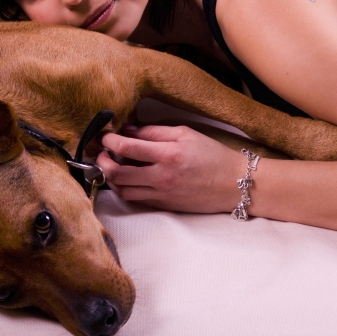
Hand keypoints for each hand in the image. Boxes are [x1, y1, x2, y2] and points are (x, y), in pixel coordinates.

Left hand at [98, 125, 245, 213]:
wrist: (234, 183)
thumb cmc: (213, 155)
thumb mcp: (186, 134)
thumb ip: (155, 132)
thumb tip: (129, 131)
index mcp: (168, 154)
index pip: (128, 147)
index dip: (110, 141)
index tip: (106, 137)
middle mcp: (162, 176)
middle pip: (118, 173)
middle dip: (102, 162)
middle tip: (102, 153)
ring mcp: (162, 193)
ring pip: (123, 190)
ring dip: (110, 178)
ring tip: (111, 166)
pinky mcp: (164, 204)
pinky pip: (135, 199)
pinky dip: (125, 189)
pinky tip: (126, 179)